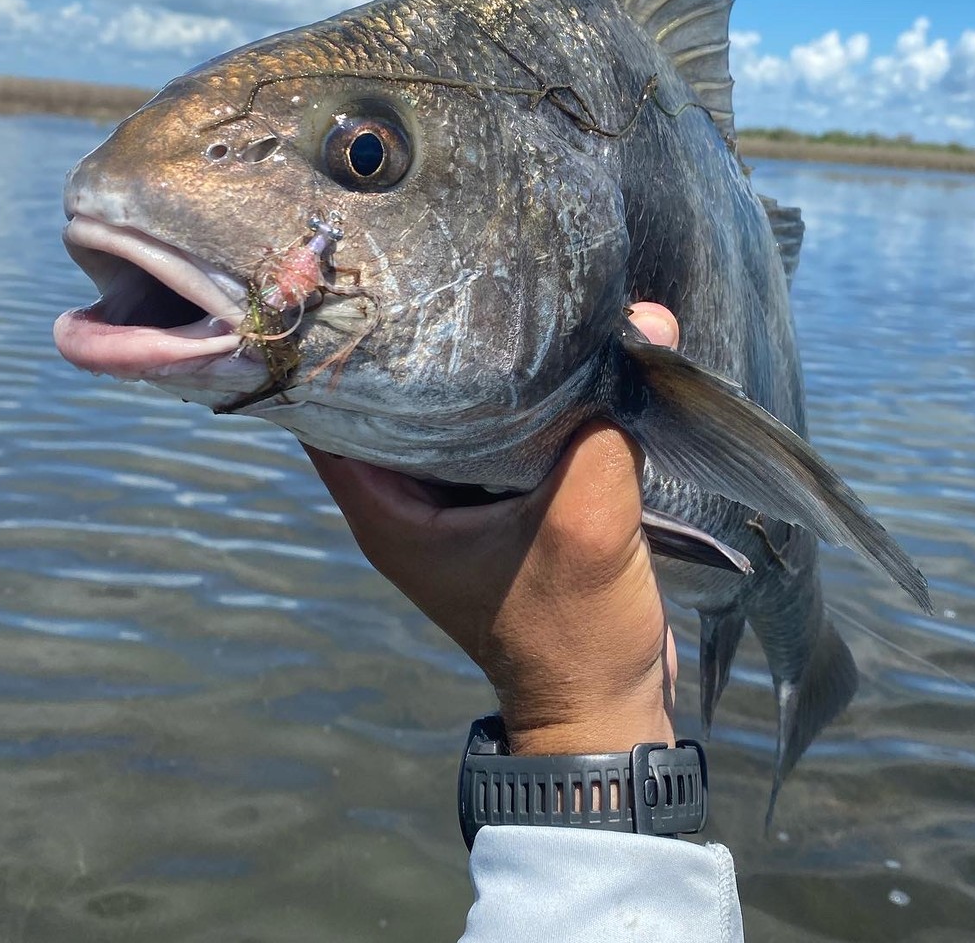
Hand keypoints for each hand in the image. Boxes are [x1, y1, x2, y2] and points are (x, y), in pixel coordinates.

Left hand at [304, 303, 680, 754]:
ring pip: (461, 410)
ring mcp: (463, 502)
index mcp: (388, 509)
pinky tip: (569, 349)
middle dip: (428, 337)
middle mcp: (412, 499)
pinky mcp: (512, 504)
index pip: (332, 409)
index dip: (341, 345)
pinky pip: (509, 432)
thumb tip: (642, 325)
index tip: (366, 279)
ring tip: (517, 290)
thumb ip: (602, 427)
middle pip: (399, 397)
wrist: (610, 709)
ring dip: (493, 364)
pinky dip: (534, 396)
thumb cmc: (573, 634)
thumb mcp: (584, 527)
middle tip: (453, 265)